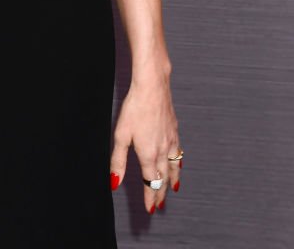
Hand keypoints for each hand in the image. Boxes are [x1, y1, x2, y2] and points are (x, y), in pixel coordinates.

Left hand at [109, 72, 180, 213]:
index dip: (149, 196)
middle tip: (159, 206)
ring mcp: (171, 140)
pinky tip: (178, 164)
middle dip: (160, 193)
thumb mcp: (121, 135)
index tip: (150, 208)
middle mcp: (163, 151)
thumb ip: (118, 161)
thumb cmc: (135, 108)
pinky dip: (178, 165)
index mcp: (148, 154)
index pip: (150, 182)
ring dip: (171, 181)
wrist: (153, 86)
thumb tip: (114, 183)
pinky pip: (179, 154)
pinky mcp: (175, 130)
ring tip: (171, 190)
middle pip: (163, 178)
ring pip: (174, 168)